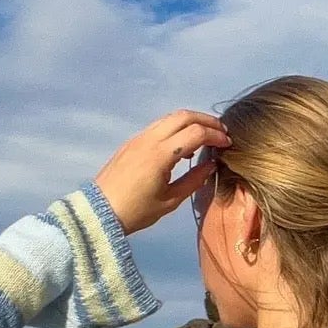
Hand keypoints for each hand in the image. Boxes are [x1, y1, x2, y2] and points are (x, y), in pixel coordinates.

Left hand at [92, 110, 231, 233]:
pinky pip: (159, 126)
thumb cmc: (137, 211)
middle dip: (207, 121)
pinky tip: (183, 145)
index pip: (196, 133)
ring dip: (191, 121)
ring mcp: (139, 138)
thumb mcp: (170, 200)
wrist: (100, 211)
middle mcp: (149, 140)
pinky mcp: (132, 142)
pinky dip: (176, 128)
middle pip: (184, 116)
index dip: (216, 135)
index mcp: (160, 155)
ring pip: (170, 117)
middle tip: (221, 132)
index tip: (227, 144)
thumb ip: (194, 180)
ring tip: (205, 136)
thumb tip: (211, 165)